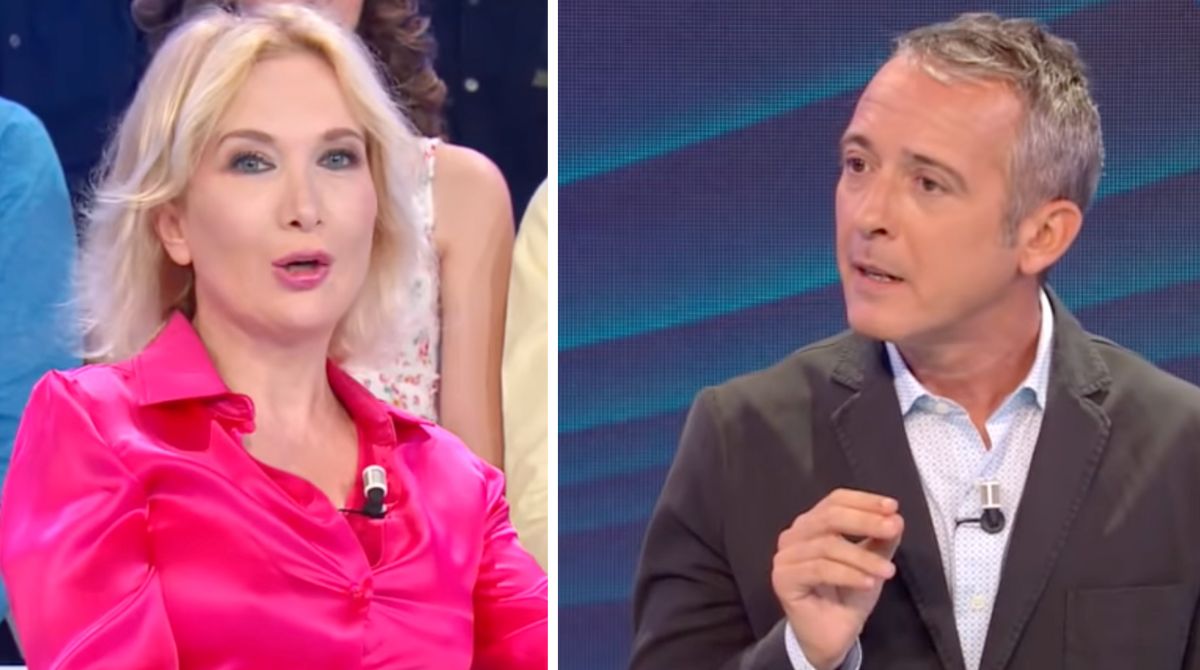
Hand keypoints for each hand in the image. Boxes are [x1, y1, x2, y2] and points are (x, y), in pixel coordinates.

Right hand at [771, 488, 903, 669]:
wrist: (830, 637)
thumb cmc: (846, 596)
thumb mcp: (871, 563)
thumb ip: (881, 540)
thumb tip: (895, 518)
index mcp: (812, 525)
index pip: (835, 501)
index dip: (863, 501)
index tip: (892, 507)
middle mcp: (794, 535)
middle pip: (829, 517)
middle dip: (865, 521)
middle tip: (892, 529)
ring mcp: (785, 556)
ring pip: (827, 546)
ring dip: (862, 557)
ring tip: (887, 571)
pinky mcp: (783, 578)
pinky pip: (819, 570)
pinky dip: (848, 575)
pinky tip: (868, 583)